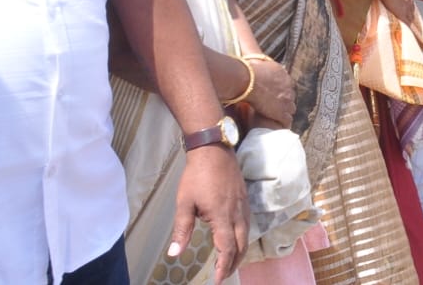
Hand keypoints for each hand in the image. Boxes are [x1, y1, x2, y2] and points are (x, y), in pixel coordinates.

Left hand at [170, 145, 247, 281]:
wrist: (215, 150)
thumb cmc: (197, 176)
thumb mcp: (184, 203)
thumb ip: (181, 230)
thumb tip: (174, 254)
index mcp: (222, 216)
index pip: (227, 248)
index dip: (223, 266)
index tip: (216, 280)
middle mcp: (237, 213)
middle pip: (242, 245)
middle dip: (233, 263)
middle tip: (222, 275)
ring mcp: (244, 206)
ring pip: (247, 235)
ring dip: (240, 252)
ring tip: (229, 263)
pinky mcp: (245, 200)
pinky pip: (247, 225)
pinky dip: (243, 239)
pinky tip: (235, 240)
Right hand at [244, 56, 294, 127]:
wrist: (249, 80)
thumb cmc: (249, 70)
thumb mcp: (259, 62)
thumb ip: (262, 65)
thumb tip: (256, 59)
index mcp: (284, 75)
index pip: (287, 85)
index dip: (281, 91)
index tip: (276, 95)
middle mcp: (288, 87)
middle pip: (290, 97)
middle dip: (284, 102)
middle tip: (276, 107)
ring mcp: (286, 100)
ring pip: (291, 109)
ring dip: (285, 112)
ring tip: (278, 118)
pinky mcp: (282, 112)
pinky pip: (286, 120)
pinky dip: (283, 123)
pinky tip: (280, 126)